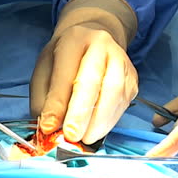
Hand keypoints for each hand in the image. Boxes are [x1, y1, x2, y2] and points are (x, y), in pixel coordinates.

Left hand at [30, 0, 137, 144]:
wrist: (93, 39)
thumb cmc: (64, 59)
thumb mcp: (44, 71)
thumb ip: (44, 98)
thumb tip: (49, 128)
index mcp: (74, 40)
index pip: (65, 73)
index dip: (57, 103)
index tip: (49, 127)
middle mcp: (102, 45)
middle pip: (94, 81)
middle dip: (81, 113)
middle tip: (71, 137)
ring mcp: (122, 61)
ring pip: (114, 93)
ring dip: (98, 121)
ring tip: (84, 139)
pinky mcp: (133, 78)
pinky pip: (123, 102)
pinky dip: (109, 121)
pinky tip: (96, 130)